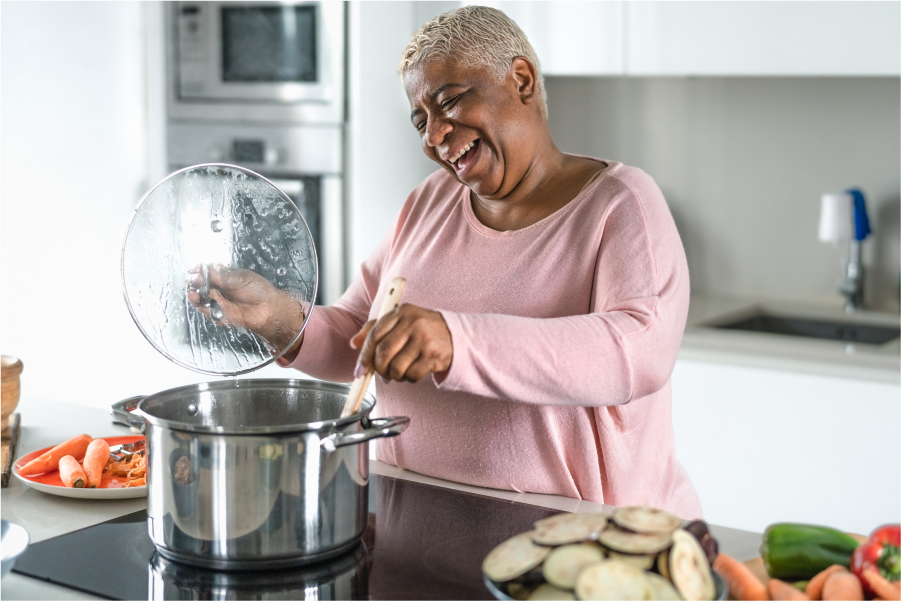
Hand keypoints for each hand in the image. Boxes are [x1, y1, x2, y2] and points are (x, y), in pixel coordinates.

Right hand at [187, 265, 304, 352]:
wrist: (268, 308)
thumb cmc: (257, 289)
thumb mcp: (240, 278)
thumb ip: (223, 275)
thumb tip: (205, 269)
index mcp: (220, 277)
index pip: (204, 272)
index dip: (197, 271)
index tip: (195, 269)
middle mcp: (216, 289)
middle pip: (197, 286)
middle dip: (193, 283)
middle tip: (195, 280)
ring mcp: (216, 303)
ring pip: (199, 300)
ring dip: (194, 297)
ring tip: (194, 294)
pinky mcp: (219, 315)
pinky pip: (208, 313)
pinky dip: (205, 309)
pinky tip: (203, 305)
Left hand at [351, 304, 452, 382]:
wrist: (456, 335)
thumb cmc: (423, 329)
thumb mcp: (401, 321)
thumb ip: (376, 328)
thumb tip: (354, 343)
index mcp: (402, 312)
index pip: (375, 334)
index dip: (365, 354)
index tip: (360, 368)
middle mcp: (413, 323)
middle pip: (384, 353)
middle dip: (379, 368)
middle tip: (382, 373)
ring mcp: (424, 340)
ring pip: (396, 367)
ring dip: (394, 376)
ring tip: (399, 372)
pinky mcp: (433, 356)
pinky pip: (411, 375)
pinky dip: (409, 378)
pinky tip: (413, 371)